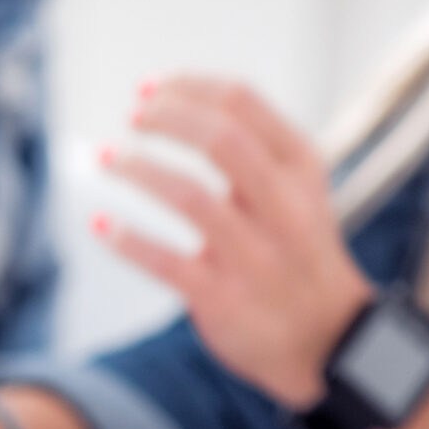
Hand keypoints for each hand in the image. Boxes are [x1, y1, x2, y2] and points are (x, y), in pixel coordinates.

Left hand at [94, 76, 373, 410]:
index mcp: (301, 170)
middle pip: (222, 141)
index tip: (148, 89)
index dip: (189, 88)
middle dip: (168, 120)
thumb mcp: (296, 193)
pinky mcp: (224, 299)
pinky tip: (99, 224)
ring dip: (138, 171)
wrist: (329, 340)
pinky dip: (126, 241)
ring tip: (105, 159)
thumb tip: (175, 104)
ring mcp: (256, 255)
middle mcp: (284, 207)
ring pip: (190, 198)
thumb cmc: (296, 254)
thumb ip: (252, 152)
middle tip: (131, 117)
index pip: (245, 105)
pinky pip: (166, 263)